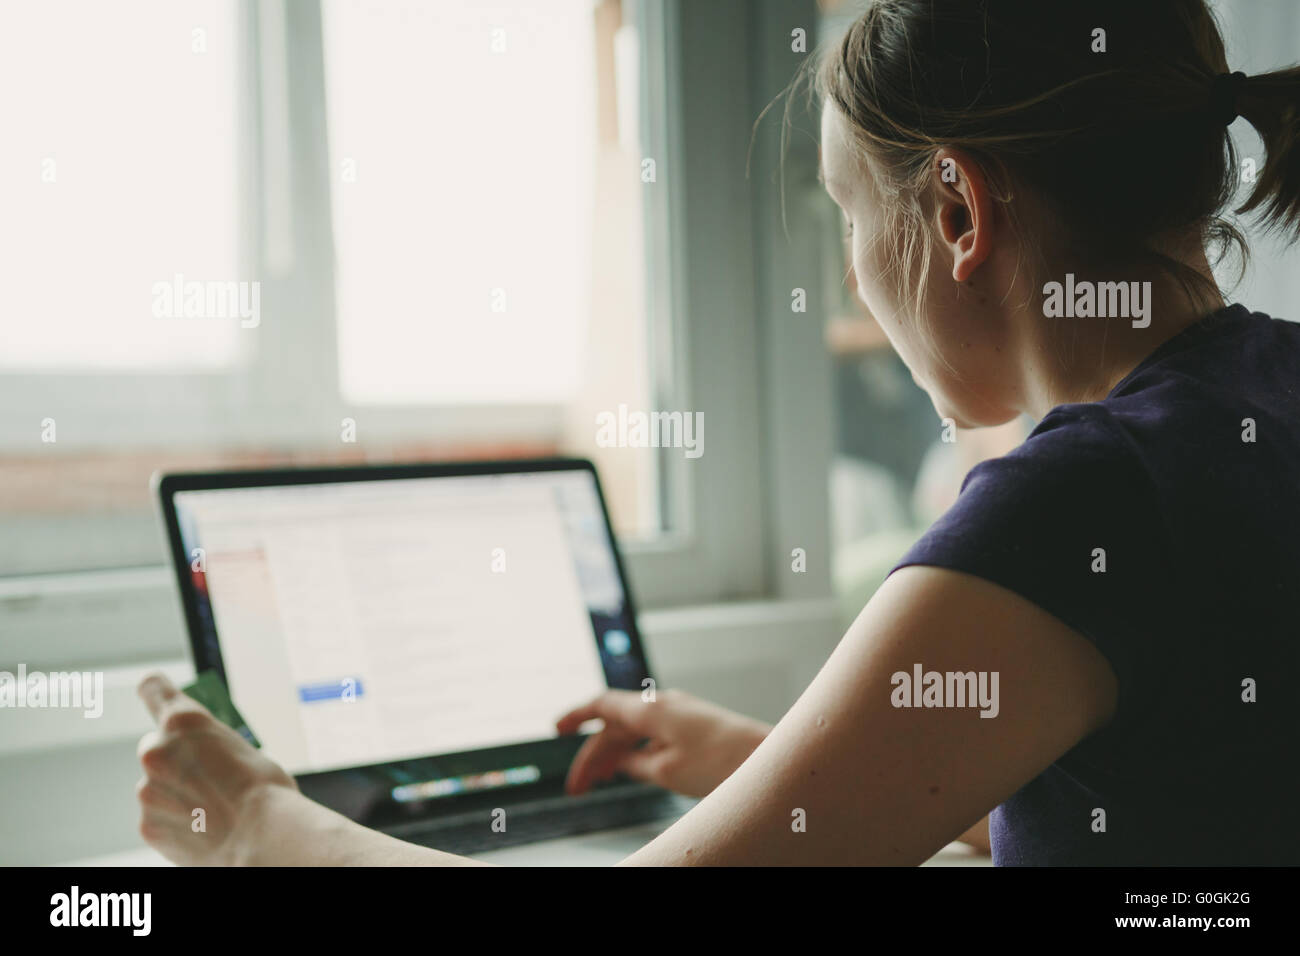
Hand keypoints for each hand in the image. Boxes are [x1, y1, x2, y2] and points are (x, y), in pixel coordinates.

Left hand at [135, 672, 296, 865]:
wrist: (262, 836)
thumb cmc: (264, 789)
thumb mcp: (240, 749)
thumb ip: (210, 747)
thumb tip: (202, 760)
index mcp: (183, 721)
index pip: (152, 689)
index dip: (155, 691)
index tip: (153, 692)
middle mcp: (156, 750)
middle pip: (157, 748)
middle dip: (175, 761)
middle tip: (208, 779)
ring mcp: (147, 790)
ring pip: (157, 787)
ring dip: (177, 794)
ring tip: (213, 810)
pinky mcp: (147, 825)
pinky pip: (158, 818)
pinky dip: (175, 822)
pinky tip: (203, 829)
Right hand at [555, 689, 769, 798]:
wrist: (767, 758)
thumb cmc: (722, 762)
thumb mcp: (667, 771)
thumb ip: (637, 764)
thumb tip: (622, 762)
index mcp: (651, 709)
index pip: (601, 705)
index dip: (576, 716)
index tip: (556, 729)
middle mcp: (662, 705)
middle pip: (615, 726)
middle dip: (592, 755)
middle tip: (576, 786)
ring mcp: (678, 713)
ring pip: (633, 732)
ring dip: (612, 756)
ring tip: (596, 783)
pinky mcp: (692, 725)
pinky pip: (652, 736)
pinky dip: (635, 752)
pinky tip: (629, 770)